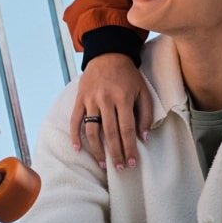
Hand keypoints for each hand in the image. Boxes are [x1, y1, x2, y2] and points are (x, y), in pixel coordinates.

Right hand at [71, 53, 151, 168]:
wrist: (108, 54)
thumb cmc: (128, 75)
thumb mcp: (143, 91)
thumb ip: (146, 114)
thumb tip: (143, 137)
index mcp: (123, 98)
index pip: (126, 129)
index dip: (130, 148)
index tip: (133, 162)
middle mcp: (105, 100)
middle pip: (110, 133)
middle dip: (116, 153)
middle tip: (121, 168)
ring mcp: (90, 100)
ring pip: (92, 130)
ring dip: (97, 150)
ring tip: (104, 163)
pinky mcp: (80, 99)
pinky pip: (75, 120)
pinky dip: (75, 135)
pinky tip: (78, 149)